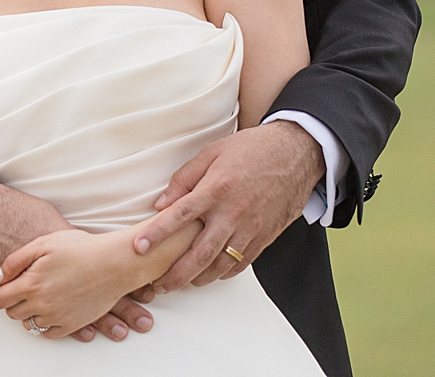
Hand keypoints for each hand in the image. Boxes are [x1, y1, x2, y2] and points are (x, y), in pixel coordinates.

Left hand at [0, 183, 152, 342]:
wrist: (113, 263)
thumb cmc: (80, 248)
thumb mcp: (42, 244)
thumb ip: (14, 262)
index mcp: (31, 284)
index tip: (5, 285)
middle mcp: (42, 305)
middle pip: (12, 313)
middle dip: (13, 300)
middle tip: (24, 286)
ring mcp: (57, 317)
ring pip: (29, 324)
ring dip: (28, 312)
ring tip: (39, 295)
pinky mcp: (72, 324)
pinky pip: (48, 333)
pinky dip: (45, 323)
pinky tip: (51, 307)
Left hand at [131, 121, 323, 290]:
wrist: (295, 154)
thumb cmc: (250, 149)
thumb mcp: (212, 152)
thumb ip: (184, 178)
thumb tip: (162, 202)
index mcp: (216, 189)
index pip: (180, 215)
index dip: (157, 232)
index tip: (138, 247)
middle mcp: (232, 213)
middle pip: (200, 252)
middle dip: (176, 273)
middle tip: (158, 284)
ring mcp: (250, 228)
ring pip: (221, 264)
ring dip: (198, 278)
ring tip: (180, 284)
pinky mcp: (264, 237)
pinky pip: (241, 263)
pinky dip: (223, 273)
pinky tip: (210, 275)